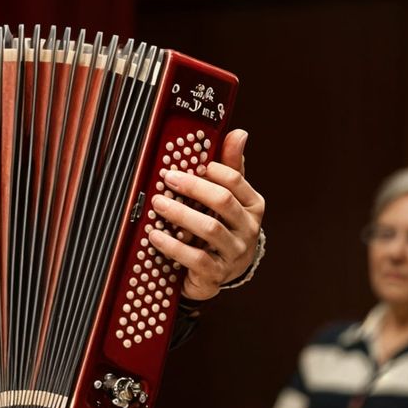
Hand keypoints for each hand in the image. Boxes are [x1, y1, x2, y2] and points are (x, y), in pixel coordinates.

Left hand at [149, 129, 265, 300]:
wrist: (221, 271)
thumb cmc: (222, 225)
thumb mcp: (228, 197)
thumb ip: (230, 167)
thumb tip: (239, 133)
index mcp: (253, 206)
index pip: (235, 180)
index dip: (209, 170)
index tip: (185, 164)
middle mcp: (248, 229)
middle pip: (222, 200)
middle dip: (192, 187)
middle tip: (166, 178)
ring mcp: (234, 253)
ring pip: (210, 228)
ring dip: (180, 214)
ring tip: (157, 204)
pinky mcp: (217, 274)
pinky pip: (196, 259)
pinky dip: (173, 246)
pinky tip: (155, 236)